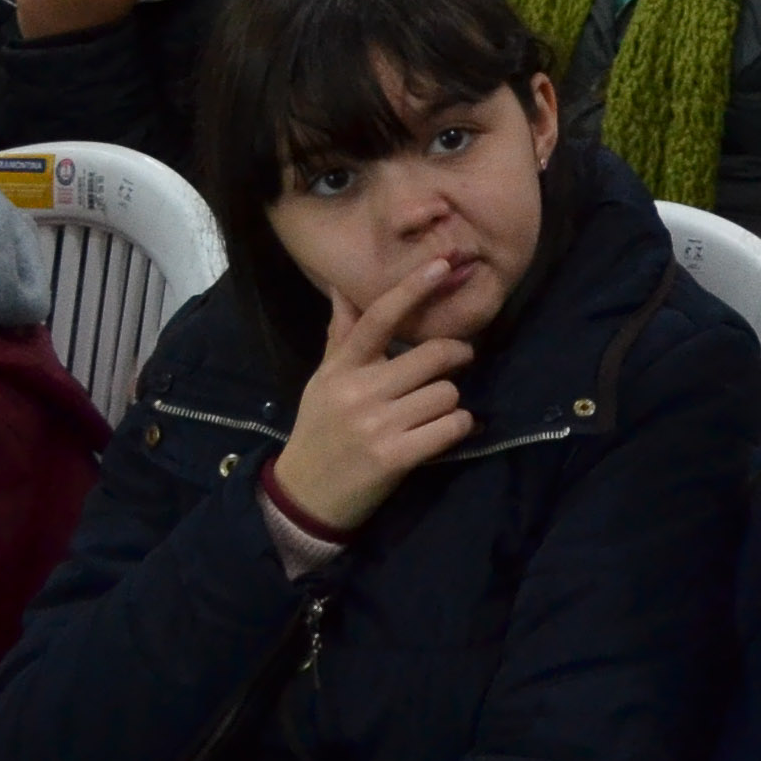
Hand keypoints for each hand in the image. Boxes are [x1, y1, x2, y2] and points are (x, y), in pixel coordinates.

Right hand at [269, 260, 477, 533]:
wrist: (304, 495)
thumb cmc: (321, 429)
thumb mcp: (324, 380)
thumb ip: (341, 334)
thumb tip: (341, 285)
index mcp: (341, 368)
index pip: (379, 318)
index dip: (413, 289)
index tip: (441, 264)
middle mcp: (358, 391)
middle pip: (434, 355)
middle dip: (454, 358)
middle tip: (456, 362)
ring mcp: (376, 425)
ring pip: (448, 393)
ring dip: (450, 402)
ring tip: (431, 412)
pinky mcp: (395, 457)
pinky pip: (452, 426)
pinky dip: (457, 428)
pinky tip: (440, 433)